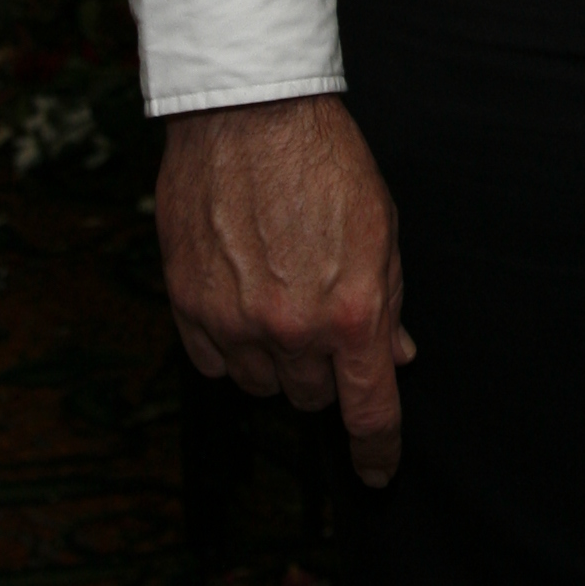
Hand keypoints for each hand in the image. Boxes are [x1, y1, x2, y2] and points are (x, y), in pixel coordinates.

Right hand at [155, 94, 412, 487]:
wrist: (249, 113)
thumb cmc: (325, 162)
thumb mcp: (381, 229)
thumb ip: (388, 302)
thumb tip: (396, 357)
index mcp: (352, 312)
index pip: (369, 411)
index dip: (378, 451)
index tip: (379, 472)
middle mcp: (292, 329)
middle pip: (313, 397)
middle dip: (326, 369)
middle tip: (323, 315)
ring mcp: (235, 322)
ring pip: (262, 385)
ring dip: (277, 359)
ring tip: (280, 294)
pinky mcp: (187, 306)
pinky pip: (214, 363)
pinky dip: (231, 345)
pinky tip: (240, 297)